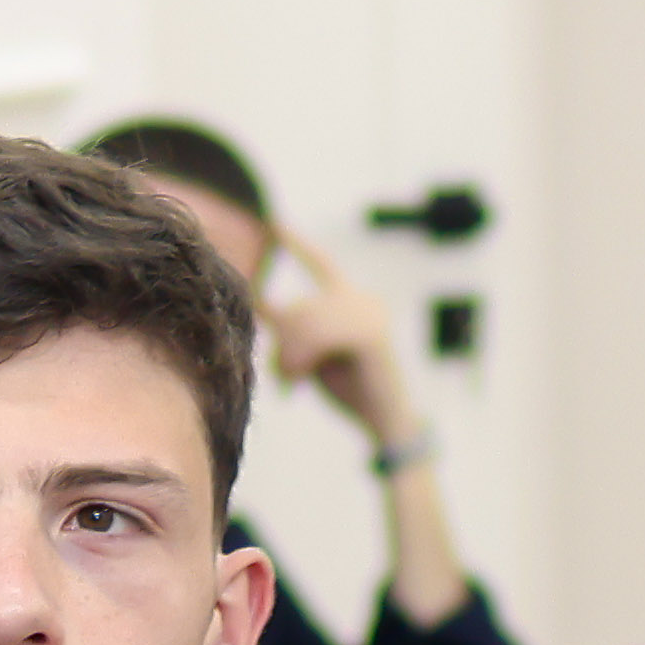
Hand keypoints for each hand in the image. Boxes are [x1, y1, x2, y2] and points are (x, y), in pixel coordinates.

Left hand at [253, 235, 422, 447]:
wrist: (386, 421)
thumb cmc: (350, 388)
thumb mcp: (311, 350)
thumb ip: (291, 325)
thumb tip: (258, 304)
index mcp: (351, 298)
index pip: (320, 263)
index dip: (297, 244)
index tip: (273, 223)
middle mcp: (363, 299)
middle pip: (297, 306)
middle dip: (283, 343)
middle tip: (285, 376)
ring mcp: (369, 314)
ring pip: (303, 321)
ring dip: (289, 356)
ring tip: (292, 380)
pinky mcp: (369, 335)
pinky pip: (316, 336)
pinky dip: (300, 359)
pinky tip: (299, 380)